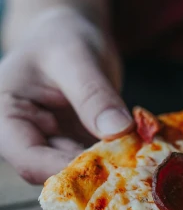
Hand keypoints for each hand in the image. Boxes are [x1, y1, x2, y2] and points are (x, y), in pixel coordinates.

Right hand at [0, 5, 132, 183]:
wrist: (70, 35)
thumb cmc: (61, 37)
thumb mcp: (75, 56)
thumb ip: (93, 93)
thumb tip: (118, 130)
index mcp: (6, 117)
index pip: (29, 158)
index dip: (65, 168)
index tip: (106, 165)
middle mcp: (25, 139)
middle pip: (55, 173)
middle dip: (94, 173)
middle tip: (135, 165)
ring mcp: (53, 148)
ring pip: (80, 173)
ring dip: (110, 169)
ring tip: (142, 158)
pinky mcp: (77, 149)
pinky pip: (97, 163)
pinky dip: (119, 159)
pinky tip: (142, 151)